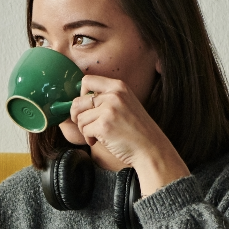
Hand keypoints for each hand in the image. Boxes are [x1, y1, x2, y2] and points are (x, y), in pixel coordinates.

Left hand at [62, 75, 188, 193]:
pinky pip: (84, 131)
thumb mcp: (126, 103)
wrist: (151, 148)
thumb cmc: (137, 129)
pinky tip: (99, 141)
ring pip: (79, 118)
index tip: (85, 106)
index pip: (87, 80)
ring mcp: (108, 110)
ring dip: (84, 129)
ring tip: (97, 135)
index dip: (80, 94)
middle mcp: (113, 95)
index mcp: (118, 86)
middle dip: (77, 116)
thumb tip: (78, 100)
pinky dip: (88, 138)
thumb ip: (106, 98)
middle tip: (85, 125)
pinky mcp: (104, 126)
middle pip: (78, 101)